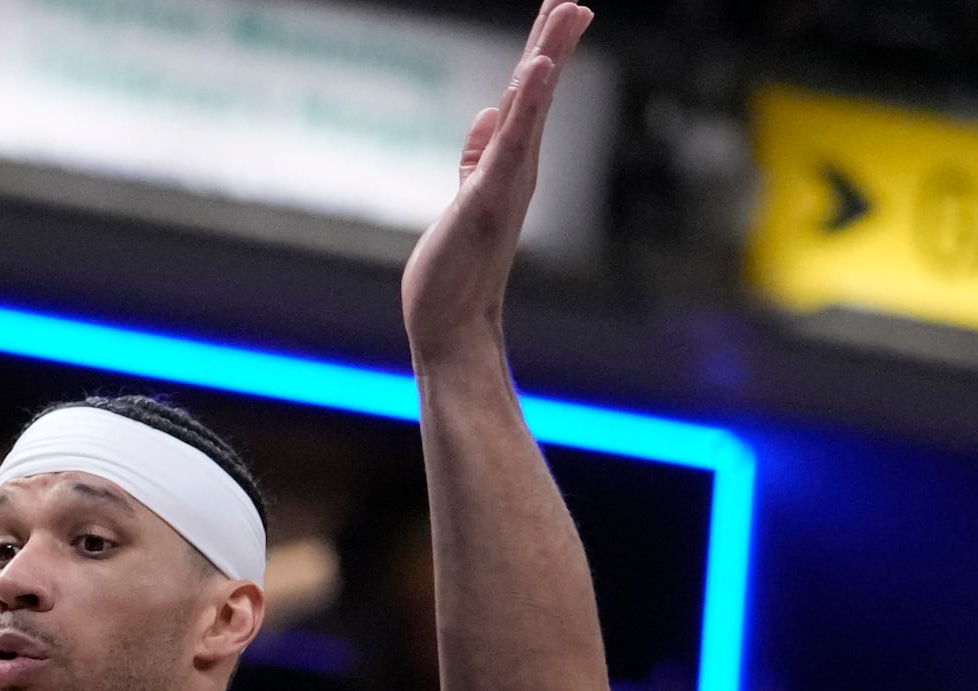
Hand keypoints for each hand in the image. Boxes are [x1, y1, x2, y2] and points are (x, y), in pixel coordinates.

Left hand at [400, 0, 592, 361]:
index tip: (561, 11)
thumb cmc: (455, 272)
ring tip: (568, 12)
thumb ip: (477, 159)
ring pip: (531, 109)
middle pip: (536, 94)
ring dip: (548, 58)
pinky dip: (526, 106)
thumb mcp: (465, 199)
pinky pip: (511, 144)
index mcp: (507, 166)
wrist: (453, 327)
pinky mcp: (489, 199)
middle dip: (554, 43)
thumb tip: (487, 116)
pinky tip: (535, 69)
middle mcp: (517, 170)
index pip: (525, 99)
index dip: (542, 54)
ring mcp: (507, 183)